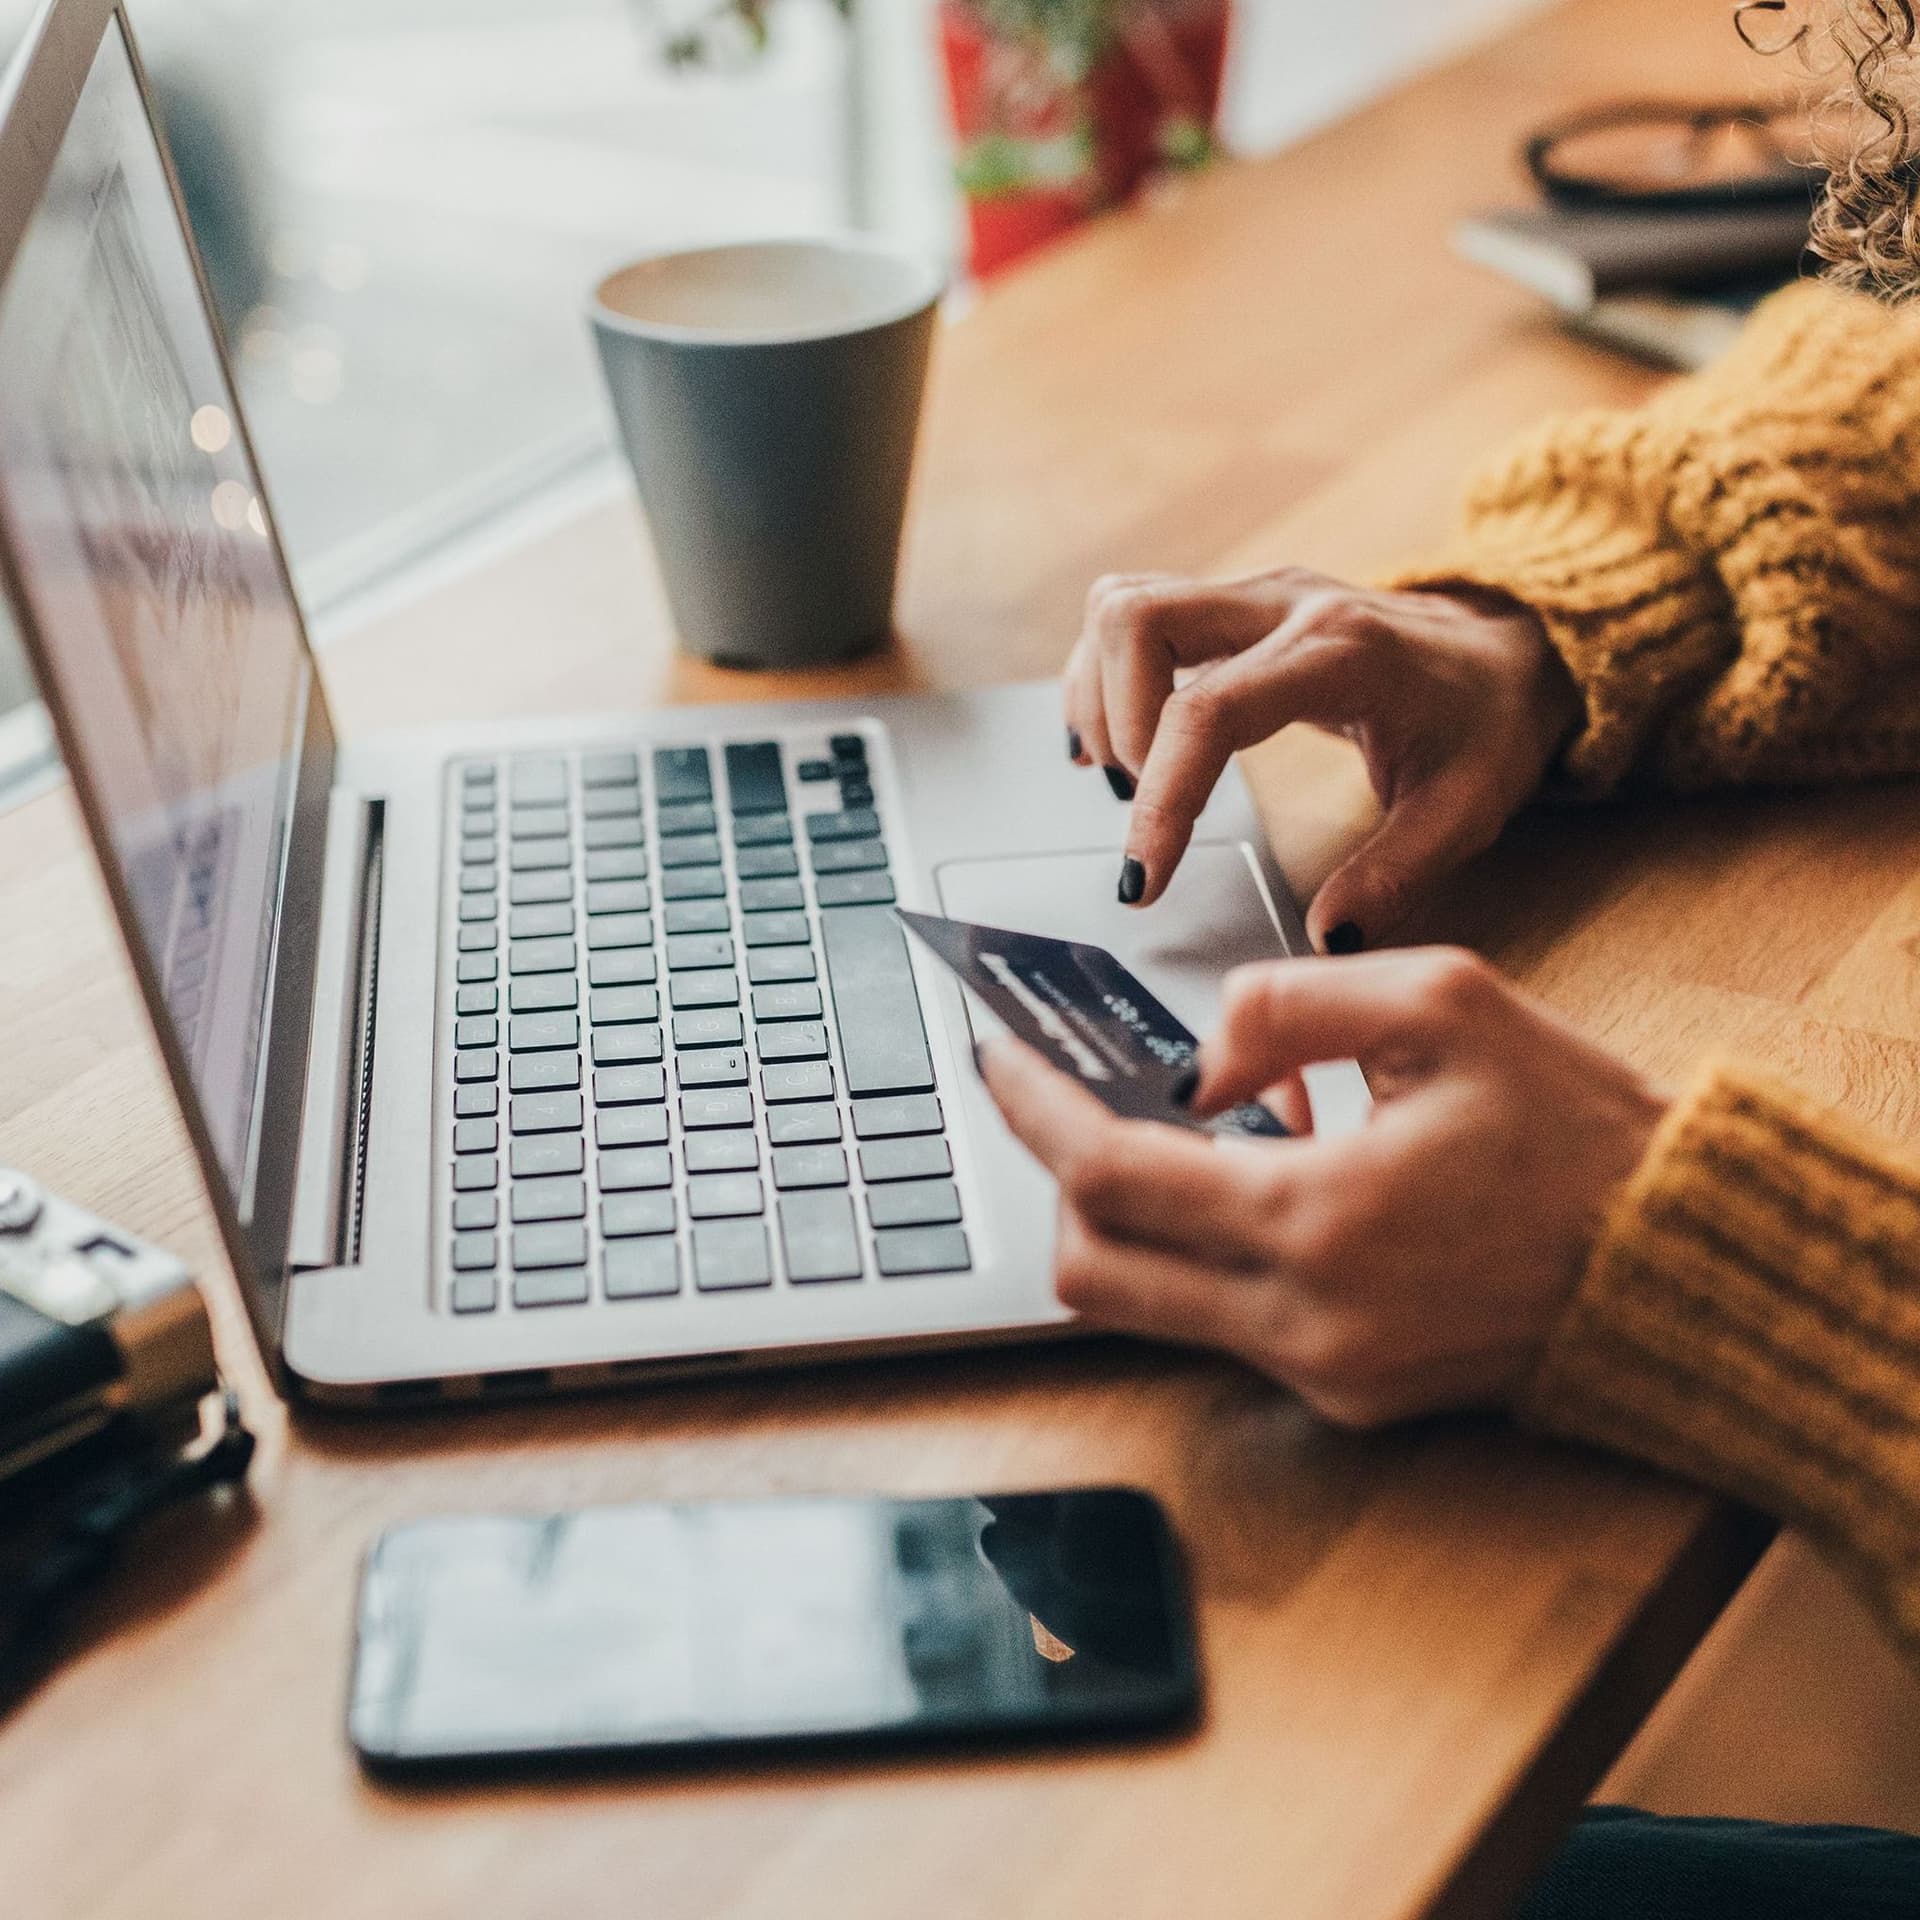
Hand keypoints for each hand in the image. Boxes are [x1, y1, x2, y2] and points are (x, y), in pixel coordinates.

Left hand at [979, 948, 1665, 1426]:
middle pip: (1091, 1270)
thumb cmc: (1578, 1131)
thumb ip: (1288, 1004)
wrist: (1680, 1264)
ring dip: (1138, 1215)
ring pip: (1144, 1306)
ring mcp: (1322, 1374)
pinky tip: (1272, 1177)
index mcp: (1318, 1219)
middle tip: (1074, 1098)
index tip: (995, 1058)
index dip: (1032, 1111)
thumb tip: (1196, 1060)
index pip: (1108, 1176)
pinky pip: (1222, 1323)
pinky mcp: (1348, 1397)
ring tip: (1208, 1125)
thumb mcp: (1444, 1003)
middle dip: (1060, 1177)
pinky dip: (1210, 1250)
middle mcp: (1303, 1320)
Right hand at [1062, 568, 1580, 946]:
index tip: (1144, 878)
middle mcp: (1285, 603)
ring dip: (1100, 696)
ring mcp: (1253, 594)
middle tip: (1142, 805)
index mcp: (1342, 653)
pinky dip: (1104, 678)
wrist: (1510, 650)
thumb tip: (1326, 937)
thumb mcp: (1466, 811)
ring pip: (1122, 606)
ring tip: (1130, 777)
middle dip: (1116, 725)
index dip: (1162, 799)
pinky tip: (1119, 744)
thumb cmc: (1486, 724)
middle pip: (1138, 620)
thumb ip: (1395, 876)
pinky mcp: (1232, 604)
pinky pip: (1133, 613)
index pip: (1209, 711)